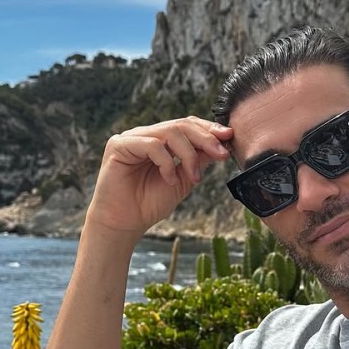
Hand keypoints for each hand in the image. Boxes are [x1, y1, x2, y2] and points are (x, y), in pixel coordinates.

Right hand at [87, 116, 233, 235]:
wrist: (125, 224)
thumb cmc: (149, 204)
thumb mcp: (183, 181)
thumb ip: (197, 162)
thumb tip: (219, 145)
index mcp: (160, 141)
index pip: (187, 126)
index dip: (208, 129)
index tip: (229, 138)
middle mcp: (145, 135)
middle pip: (181, 125)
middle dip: (205, 138)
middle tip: (221, 152)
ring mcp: (131, 138)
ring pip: (169, 132)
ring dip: (188, 155)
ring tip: (194, 177)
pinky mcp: (119, 145)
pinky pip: (152, 145)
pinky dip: (166, 163)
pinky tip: (169, 180)